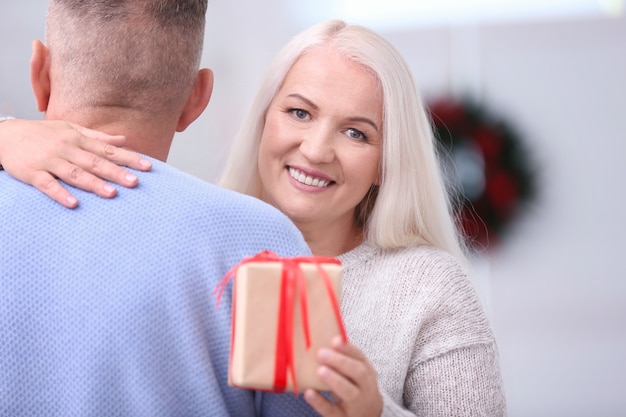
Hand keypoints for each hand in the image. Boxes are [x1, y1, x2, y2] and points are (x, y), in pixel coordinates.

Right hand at [0, 119, 151, 207]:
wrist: (4, 135)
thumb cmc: (43, 134)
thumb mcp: (70, 129)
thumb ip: (97, 137)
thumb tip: (123, 140)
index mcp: (78, 139)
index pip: (108, 149)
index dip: (128, 158)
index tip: (147, 167)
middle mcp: (66, 148)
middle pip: (95, 162)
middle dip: (116, 172)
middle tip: (135, 182)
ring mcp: (49, 161)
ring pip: (75, 173)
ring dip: (93, 184)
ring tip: (112, 194)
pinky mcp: (32, 173)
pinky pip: (48, 185)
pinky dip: (60, 194)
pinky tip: (73, 203)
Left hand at [304, 336, 382, 416]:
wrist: (368, 415)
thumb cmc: (355, 389)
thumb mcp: (354, 374)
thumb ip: (343, 360)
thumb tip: (319, 342)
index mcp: (367, 372)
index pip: (360, 357)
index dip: (348, 348)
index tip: (335, 340)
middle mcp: (365, 388)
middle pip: (358, 373)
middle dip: (341, 362)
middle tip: (321, 353)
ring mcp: (355, 404)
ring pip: (350, 392)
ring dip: (335, 380)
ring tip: (320, 371)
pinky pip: (332, 411)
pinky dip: (320, 401)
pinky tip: (309, 392)